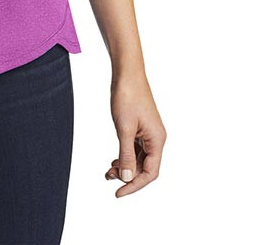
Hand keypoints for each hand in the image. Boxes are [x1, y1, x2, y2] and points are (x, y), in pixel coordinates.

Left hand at [105, 72, 165, 197]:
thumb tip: (127, 178)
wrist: (127, 73)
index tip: (118, 193)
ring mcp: (149, 132)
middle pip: (145, 168)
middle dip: (128, 176)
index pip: (150, 173)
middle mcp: (156, 138)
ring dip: (125, 166)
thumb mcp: (124, 128)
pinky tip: (115, 159)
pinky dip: (125, 155)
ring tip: (109, 171)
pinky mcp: (141, 127)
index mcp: (157, 140)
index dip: (134, 185)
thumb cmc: (127, 96)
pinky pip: (136, 148)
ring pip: (139, 158)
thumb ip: (126, 154)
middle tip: (108, 178)